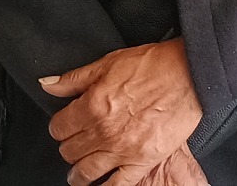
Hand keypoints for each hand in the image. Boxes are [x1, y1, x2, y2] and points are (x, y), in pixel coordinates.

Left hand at [42, 39, 202, 185]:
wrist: (189, 74)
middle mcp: (104, 132)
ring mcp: (123, 150)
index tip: (65, 125)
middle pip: (69, 152)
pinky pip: (117, 185)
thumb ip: (74, 79)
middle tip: (75, 144)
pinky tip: (101, 184)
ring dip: (78, 174)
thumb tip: (47, 85)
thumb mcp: (108, 62)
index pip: (58, 128)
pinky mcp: (143, 161)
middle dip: (69, 147)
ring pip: (86, 173)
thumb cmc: (154, 65)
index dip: (59, 127)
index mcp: (92, 106)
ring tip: (79, 174)